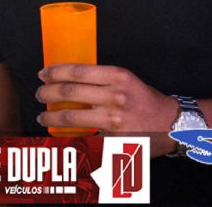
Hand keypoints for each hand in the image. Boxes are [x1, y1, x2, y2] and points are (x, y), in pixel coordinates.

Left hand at [36, 64, 178, 156]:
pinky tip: (60, 133)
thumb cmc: (145, 100)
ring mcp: (114, 119)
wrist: (171, 124)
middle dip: (47, 93)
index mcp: (118, 76)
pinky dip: (69, 135)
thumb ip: (100, 79)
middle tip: (39, 94)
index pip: (78, 71)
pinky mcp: (114, 140)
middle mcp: (115, 96)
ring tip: (43, 116)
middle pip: (70, 92)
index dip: (55, 72)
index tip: (43, 74)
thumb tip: (67, 79)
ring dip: (51, 117)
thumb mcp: (126, 80)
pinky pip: (85, 136)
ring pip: (72, 117)